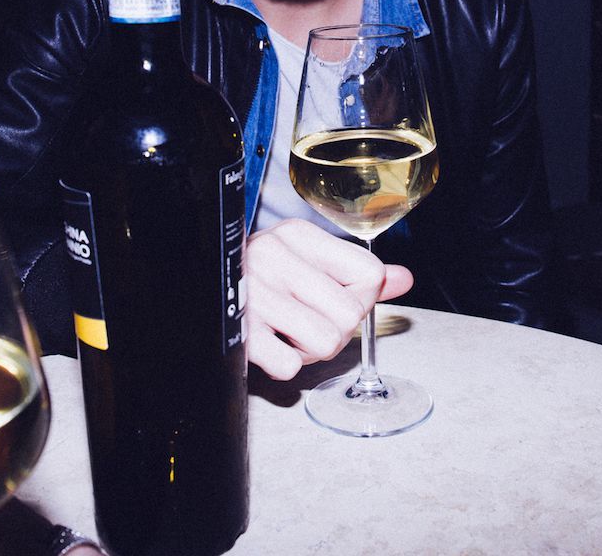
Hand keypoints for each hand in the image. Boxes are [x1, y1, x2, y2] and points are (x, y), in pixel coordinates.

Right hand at [243, 218, 412, 379]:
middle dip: (337, 330)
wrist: (196, 281)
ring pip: (327, 342)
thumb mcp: (305, 261)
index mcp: (297, 235)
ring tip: (289, 334)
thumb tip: (405, 280)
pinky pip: (290, 367)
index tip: (335, 297)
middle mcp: (274, 256)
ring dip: (312, 350)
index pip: (369, 274)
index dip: (361, 297)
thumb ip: (358, 273)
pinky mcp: (239, 332)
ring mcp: (253, 294)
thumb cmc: (258, 277)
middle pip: (351, 314)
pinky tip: (270, 345)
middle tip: (309, 322)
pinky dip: (285, 365)